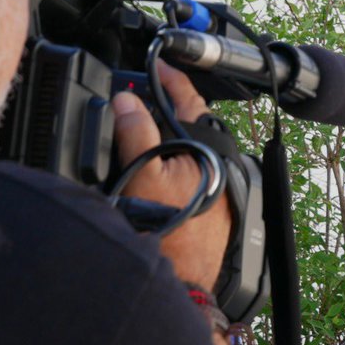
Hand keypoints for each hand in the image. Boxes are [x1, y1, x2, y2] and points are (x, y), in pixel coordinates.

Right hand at [113, 62, 231, 289]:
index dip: (171, 78)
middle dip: (165, 108)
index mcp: (208, 151)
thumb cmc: (169, 233)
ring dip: (166, 139)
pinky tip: (150, 172)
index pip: (190, 100)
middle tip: (140, 95)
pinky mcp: (209, 209)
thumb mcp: (143, 172)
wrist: (183, 281)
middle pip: (190, 126)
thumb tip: (126, 101)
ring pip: (188, 152)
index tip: (158, 63)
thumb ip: (134, 131)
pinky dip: (169, 166)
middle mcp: (218, 168)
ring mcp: (215, 189)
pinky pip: (187, 175)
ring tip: (138, 131)